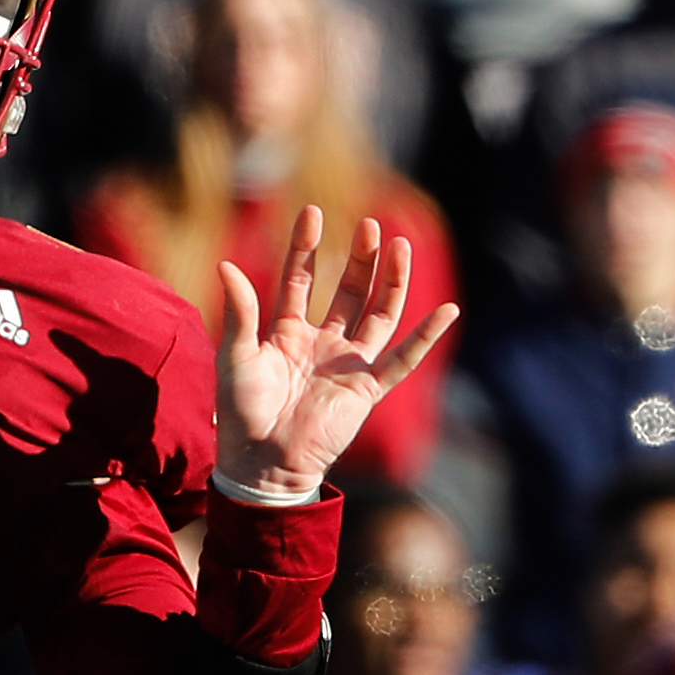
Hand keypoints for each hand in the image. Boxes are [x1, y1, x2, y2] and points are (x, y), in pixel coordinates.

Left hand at [217, 206, 457, 497]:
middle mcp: (322, 344)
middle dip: (359, 259)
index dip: (306, 247)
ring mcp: (347, 364)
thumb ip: (239, 312)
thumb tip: (226, 265)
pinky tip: (447, 311)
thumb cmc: (242, 413)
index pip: (301, 279)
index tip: (313, 212)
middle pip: (348, 292)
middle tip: (368, 224)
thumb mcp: (237, 355)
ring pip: (378, 315)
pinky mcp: (367, 388)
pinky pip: (403, 359)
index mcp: (287, 333)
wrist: (261, 462)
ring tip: (399, 244)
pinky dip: (425, 337)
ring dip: (391, 282)